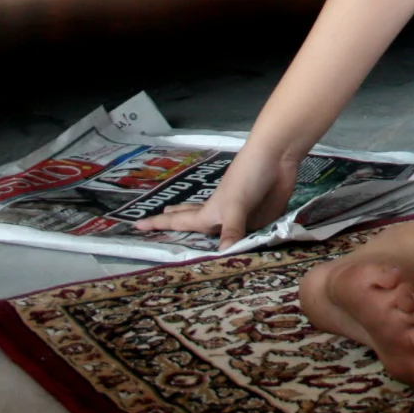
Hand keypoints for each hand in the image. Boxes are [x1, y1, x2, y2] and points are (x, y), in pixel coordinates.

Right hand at [135, 140, 300, 246]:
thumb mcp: (236, 202)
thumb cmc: (247, 175)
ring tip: (195, 239)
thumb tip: (223, 254)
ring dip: (210, 238)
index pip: (178, 221)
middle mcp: (222, 217)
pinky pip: (249, 236)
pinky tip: (241, 247)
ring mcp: (241, 219)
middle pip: (195, 221)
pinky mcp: (261, 220)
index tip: (136, 225)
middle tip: (157, 222)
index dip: (157, 225)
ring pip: (221, 233)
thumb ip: (231, 229)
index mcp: (209, 212)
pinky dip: (243, 242)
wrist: (277, 158)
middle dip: (176, 222)